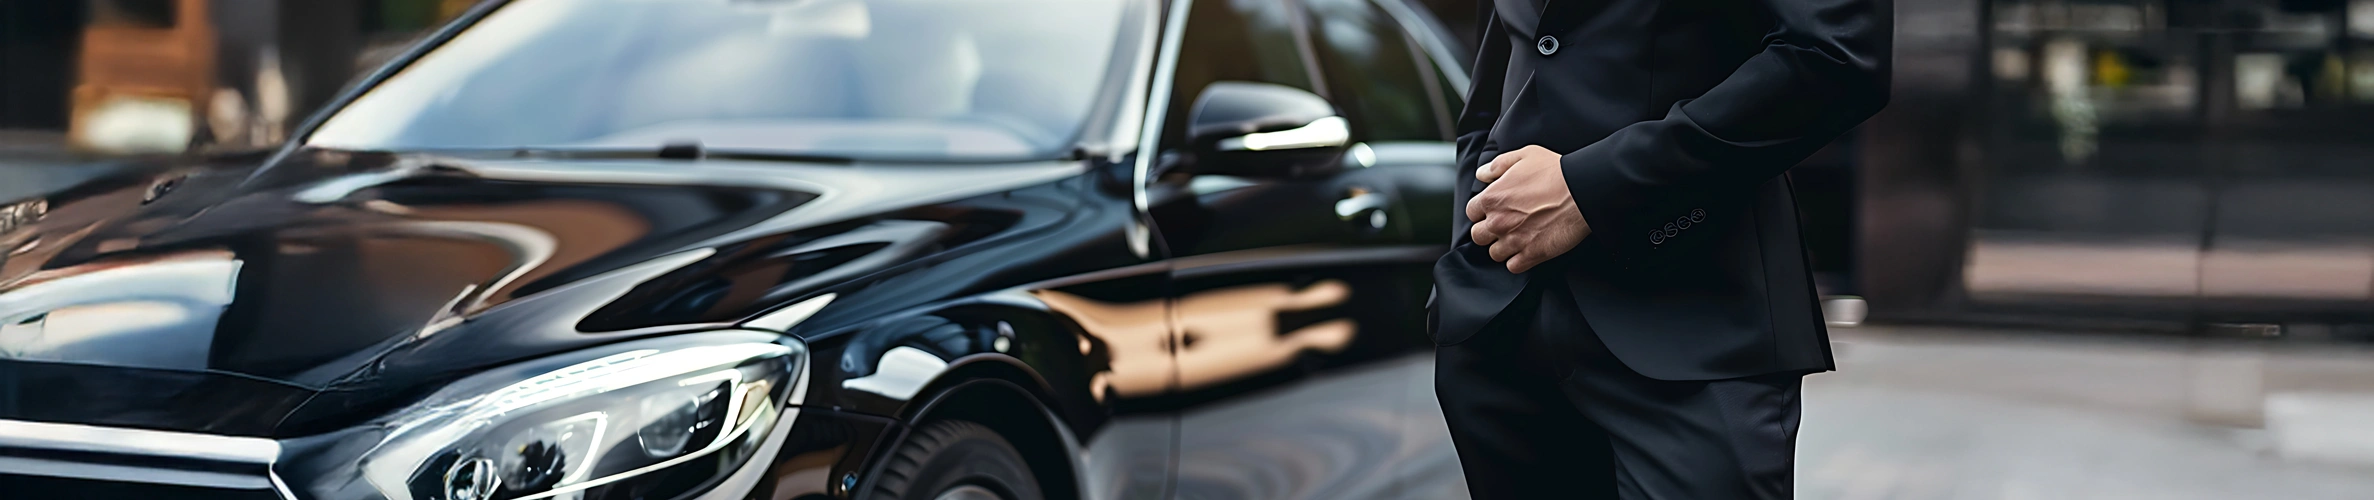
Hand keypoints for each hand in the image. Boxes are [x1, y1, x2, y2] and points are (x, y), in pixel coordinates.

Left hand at [1467, 145, 1590, 272]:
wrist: (1582, 190)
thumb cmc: (1555, 171)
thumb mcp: (1524, 155)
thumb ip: (1498, 165)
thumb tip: (1482, 175)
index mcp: (1492, 198)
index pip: (1471, 212)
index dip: (1482, 211)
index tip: (1493, 210)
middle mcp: (1498, 221)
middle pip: (1478, 236)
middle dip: (1489, 231)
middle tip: (1504, 225)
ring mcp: (1514, 240)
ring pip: (1494, 254)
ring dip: (1503, 247)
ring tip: (1517, 238)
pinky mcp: (1532, 254)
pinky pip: (1513, 266)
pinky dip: (1518, 261)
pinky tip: (1527, 250)